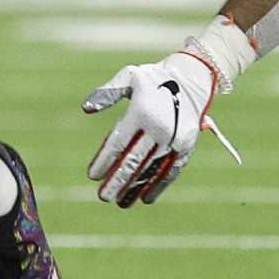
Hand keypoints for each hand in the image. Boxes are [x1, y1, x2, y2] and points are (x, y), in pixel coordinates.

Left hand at [82, 49, 227, 207]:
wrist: (192, 78)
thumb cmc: (154, 78)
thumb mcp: (129, 76)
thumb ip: (107, 93)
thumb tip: (86, 109)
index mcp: (141, 112)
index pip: (118, 142)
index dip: (104, 161)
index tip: (92, 176)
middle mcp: (158, 128)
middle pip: (134, 160)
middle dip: (117, 181)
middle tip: (103, 197)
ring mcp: (174, 139)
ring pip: (151, 169)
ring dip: (135, 187)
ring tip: (120, 202)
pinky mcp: (186, 146)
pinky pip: (171, 170)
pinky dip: (159, 186)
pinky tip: (145, 198)